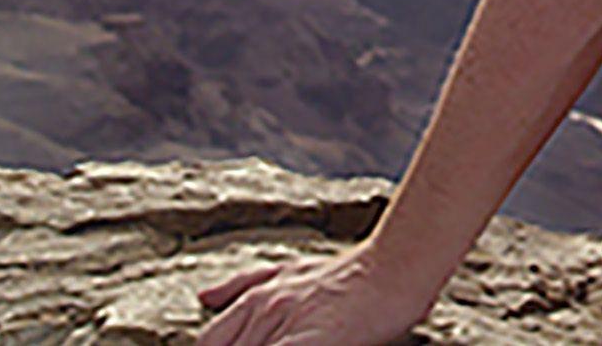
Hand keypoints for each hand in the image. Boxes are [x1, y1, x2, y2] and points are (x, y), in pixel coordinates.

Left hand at [193, 244, 434, 345]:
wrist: (396, 264)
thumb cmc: (352, 271)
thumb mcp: (290, 269)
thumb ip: (244, 284)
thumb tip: (204, 298)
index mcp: (255, 297)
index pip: (210, 341)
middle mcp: (262, 311)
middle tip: (270, 343)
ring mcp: (283, 325)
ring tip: (288, 343)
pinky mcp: (305, 341)